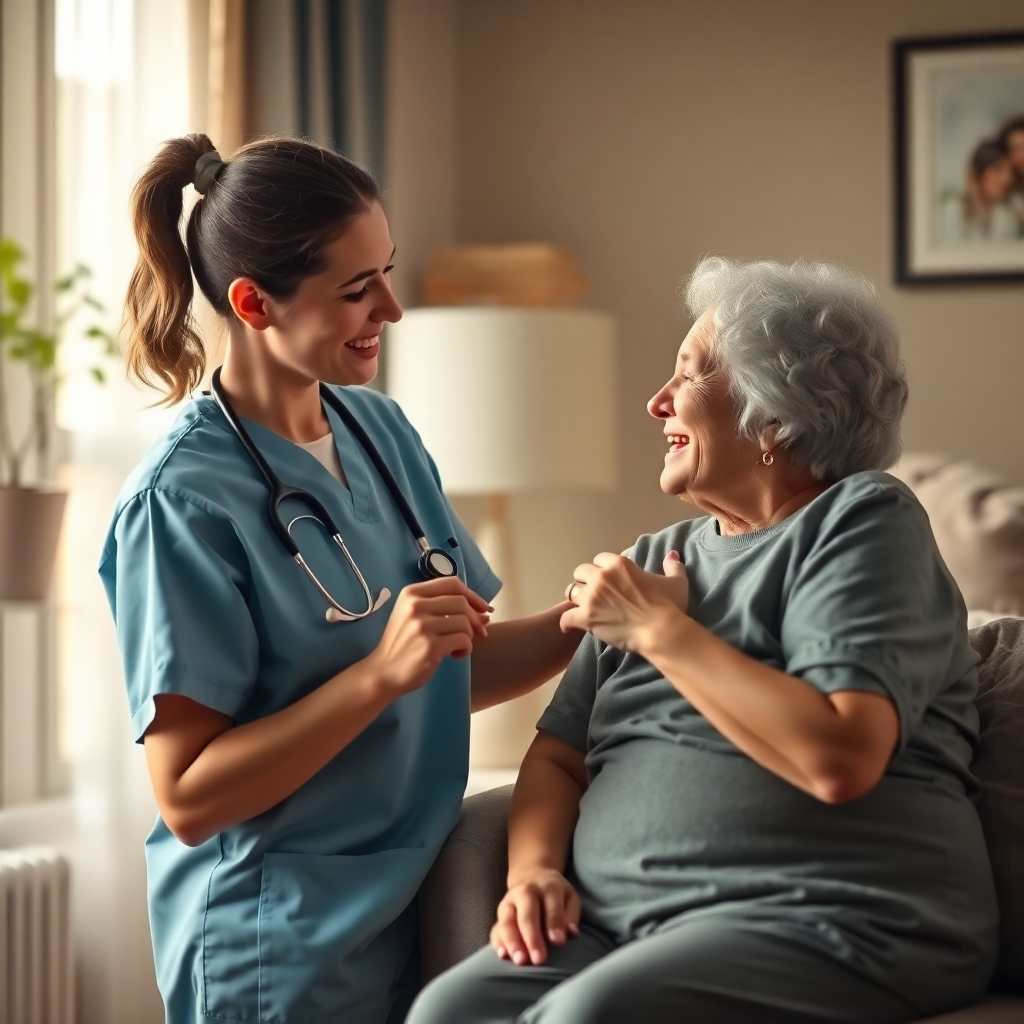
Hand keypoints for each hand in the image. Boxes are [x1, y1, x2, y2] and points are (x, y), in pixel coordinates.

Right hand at [367, 578, 490, 698]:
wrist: (383, 672)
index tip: (483, 608)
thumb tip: (485, 611)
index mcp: (411, 593)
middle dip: (476, 618)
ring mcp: (422, 626)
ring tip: (459, 646)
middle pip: (461, 602)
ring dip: (469, 636)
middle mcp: (415, 605)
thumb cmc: (402, 643)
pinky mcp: (430, 646)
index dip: (472, 595)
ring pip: (464, 622)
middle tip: (479, 632)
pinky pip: (463, 640)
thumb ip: (445, 609)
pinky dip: (466, 648)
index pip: (452, 583)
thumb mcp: (415, 617)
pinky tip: (456, 654)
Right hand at [490, 867, 580, 965]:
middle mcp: (524, 892)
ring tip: (521, 961)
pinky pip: (495, 929)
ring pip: (507, 921)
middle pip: (526, 914)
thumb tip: (570, 933)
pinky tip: (503, 955)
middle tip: (539, 959)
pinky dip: (498, 942)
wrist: (531, 877)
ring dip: (513, 942)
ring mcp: (508, 903)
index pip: (551, 906)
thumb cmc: (555, 894)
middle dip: (532, 937)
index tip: (559, 942)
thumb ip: (570, 914)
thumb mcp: (569, 897)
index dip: (554, 923)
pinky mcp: (499, 915)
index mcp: (547, 887)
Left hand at [561, 550, 688, 651]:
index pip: (599, 559)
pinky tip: (569, 626)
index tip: (607, 579)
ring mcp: (592, 597)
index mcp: (619, 564)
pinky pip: (566, 617)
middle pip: (581, 572)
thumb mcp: (676, 582)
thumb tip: (672, 555)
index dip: (602, 568)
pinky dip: (567, 622)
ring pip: (571, 592)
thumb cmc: (669, 606)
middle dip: (585, 581)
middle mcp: (601, 577)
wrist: (661, 631)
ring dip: (576, 599)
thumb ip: (672, 566)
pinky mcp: (586, 617)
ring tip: (581, 607)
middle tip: (593, 593)